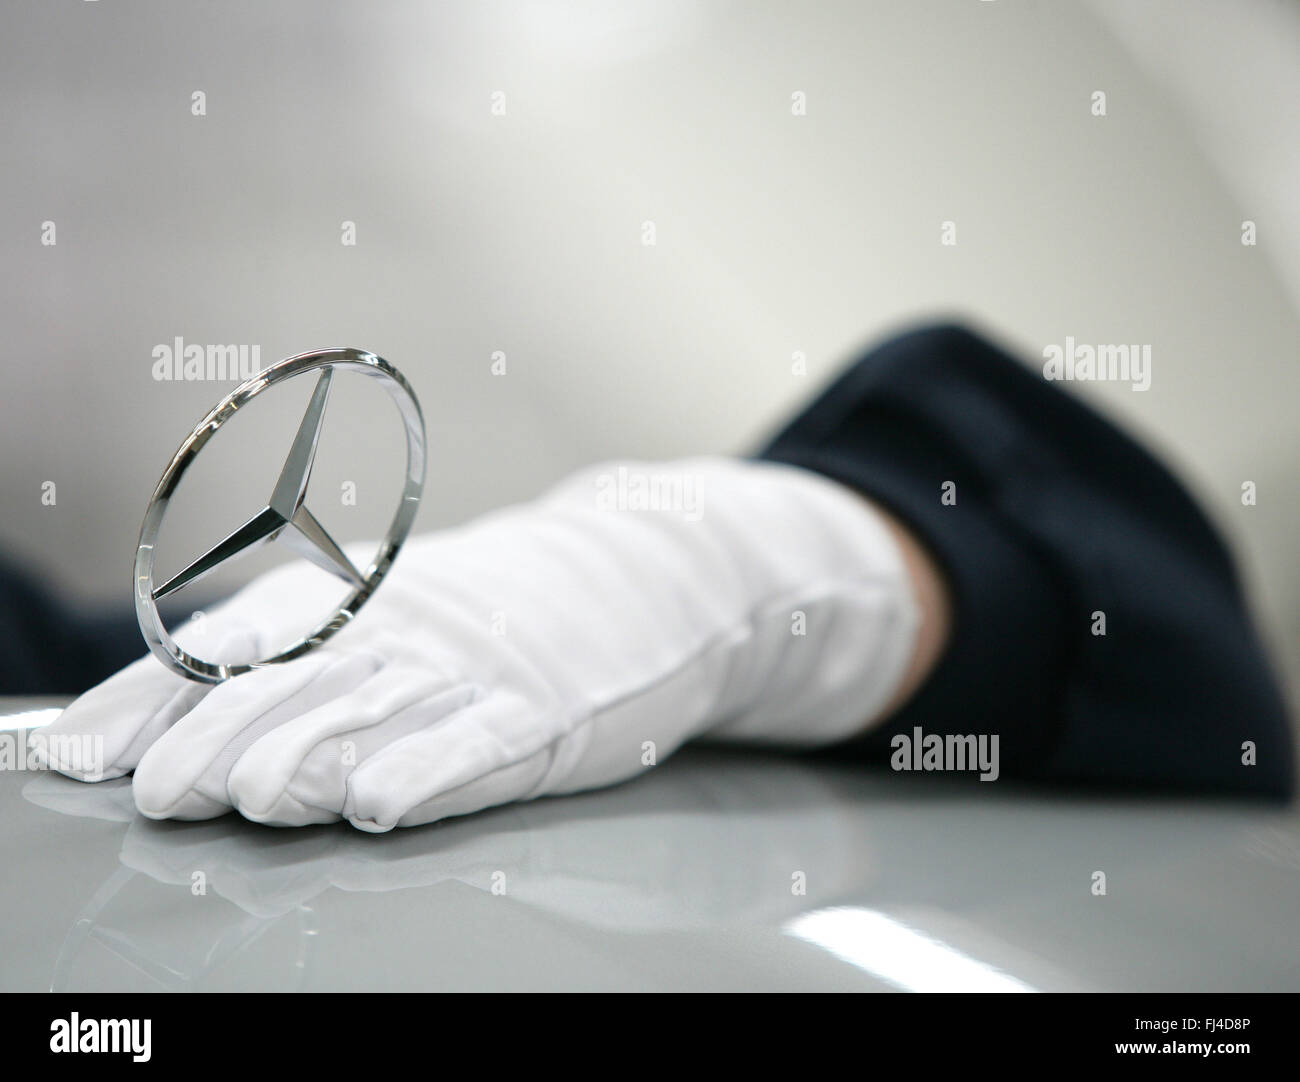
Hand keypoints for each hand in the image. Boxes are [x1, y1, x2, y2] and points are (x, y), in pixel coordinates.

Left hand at [41, 458, 917, 830]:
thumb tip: (183, 718)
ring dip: (314, 754)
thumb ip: (311, 653)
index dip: (158, 693)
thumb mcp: (408, 609)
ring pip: (384, 711)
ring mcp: (482, 665)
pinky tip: (380, 805)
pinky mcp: (549, 708)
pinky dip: (429, 772)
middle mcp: (412, 626)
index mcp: (366, 599)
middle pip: (303, 681)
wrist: (648, 568)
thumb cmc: (508, 605)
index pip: (239, 639)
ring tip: (255, 797)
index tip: (88, 751)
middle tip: (166, 795)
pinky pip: (483, 741)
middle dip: (226, 736)